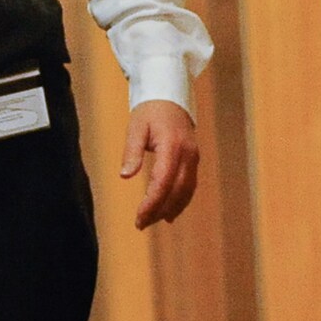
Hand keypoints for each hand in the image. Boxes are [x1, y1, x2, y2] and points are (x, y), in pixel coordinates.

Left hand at [121, 99, 199, 227]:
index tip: (139, 218)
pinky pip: (190, 186)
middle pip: (177, 191)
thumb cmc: (150, 111)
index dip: (151, 203)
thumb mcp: (136, 127)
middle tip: (141, 224)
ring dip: (171, 209)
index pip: (163, 182)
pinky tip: (169, 213)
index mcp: (172, 145)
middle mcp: (188, 154)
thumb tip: (125, 176)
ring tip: (152, 221)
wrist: (171, 96)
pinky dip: (180, 201)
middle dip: (159, 210)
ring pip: (187, 191)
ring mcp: (194, 158)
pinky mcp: (194, 160)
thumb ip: (131, 151)